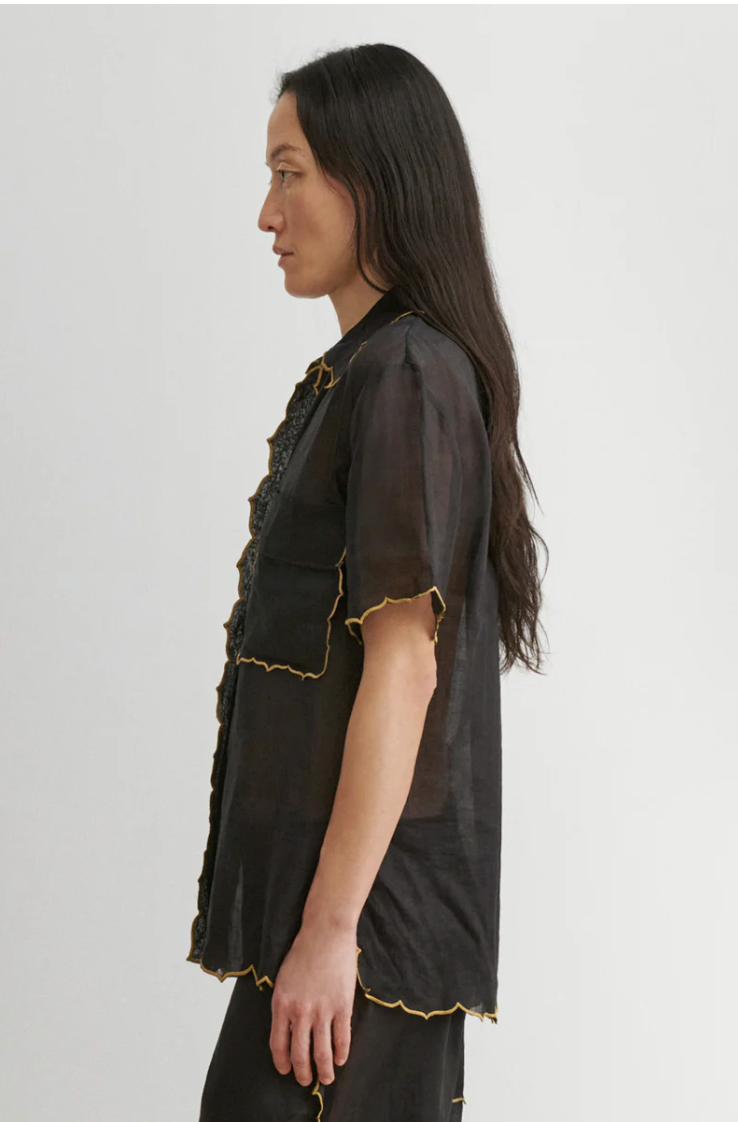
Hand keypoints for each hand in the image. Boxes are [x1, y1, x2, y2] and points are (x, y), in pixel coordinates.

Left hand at [269, 918, 357, 1087]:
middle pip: (300, 1054)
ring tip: (327, 1079)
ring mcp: (322, 1010)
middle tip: (306, 1081)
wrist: (325, 932)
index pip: (278, 1044)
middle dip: (302, 1073)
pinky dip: (342, 1053)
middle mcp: (300, 1011)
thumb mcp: (283, 979)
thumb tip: (289, 1028)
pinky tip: (341, 1059)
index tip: (285, 1070)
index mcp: (281, 1004)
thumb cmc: (303, 951)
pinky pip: (342, 1038)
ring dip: (324, 1070)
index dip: (282, 1062)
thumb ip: (285, 1004)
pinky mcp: (342, 1006)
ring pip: (322, 1052)